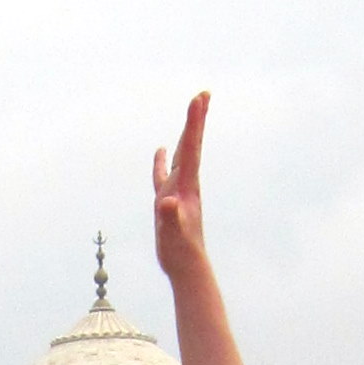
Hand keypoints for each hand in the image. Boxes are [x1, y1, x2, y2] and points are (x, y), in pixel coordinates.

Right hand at [154, 91, 211, 283]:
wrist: (187, 269)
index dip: (194, 122)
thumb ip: (170, 216)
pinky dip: (162, 160)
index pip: (190, 148)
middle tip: (203, 95)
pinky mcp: (169, 202)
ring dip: (184, 134)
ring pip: (180, 155)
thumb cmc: (181, 252)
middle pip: (190, 145)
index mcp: (187, 186)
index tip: (200, 98)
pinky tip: (160, 151)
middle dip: (195, 120)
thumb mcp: (173, 234)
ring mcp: (178, 192)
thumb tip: (167, 202)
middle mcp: (185, 184)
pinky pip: (164, 174)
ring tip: (191, 113)